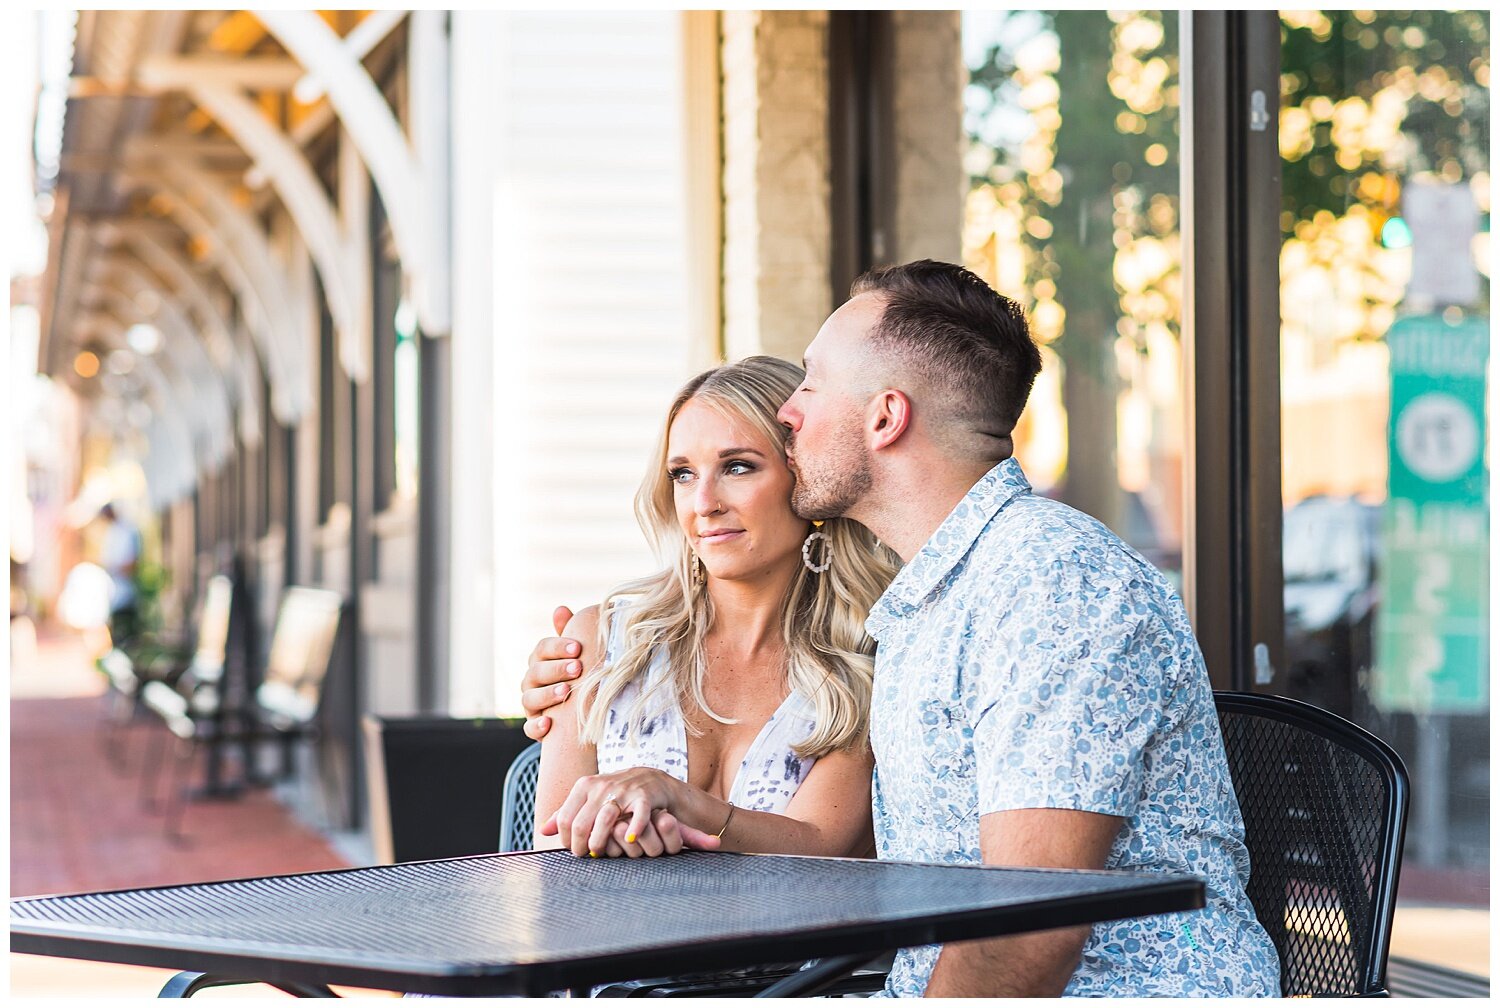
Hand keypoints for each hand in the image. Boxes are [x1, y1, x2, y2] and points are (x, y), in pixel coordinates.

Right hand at [523, 606, 581, 740]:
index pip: (542, 649)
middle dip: (557, 669)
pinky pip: (529, 728)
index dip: (558, 647)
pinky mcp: (534, 726)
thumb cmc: (576, 674)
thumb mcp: (575, 654)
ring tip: (566, 691)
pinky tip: (549, 723)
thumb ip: (570, 632)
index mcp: (540, 660)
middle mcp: (531, 681)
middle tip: (578, 668)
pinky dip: (536, 727)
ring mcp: (531, 704)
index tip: (578, 647)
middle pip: (536, 672)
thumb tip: (560, 609)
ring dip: (547, 694)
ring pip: (530, 698)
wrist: (576, 710)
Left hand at [540, 768, 722, 857]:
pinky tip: (629, 840)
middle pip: (581, 823)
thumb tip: (542, 831)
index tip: (574, 849)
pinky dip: (633, 830)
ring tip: (599, 853)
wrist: (651, 780)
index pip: (565, 818)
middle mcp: (601, 786)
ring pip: (604, 820)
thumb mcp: (588, 799)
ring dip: (600, 842)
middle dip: (580, 846)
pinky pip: (638, 816)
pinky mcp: (644, 797)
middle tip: (585, 855)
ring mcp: (623, 791)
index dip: (566, 840)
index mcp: (585, 786)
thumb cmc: (615, 794)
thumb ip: (566, 813)